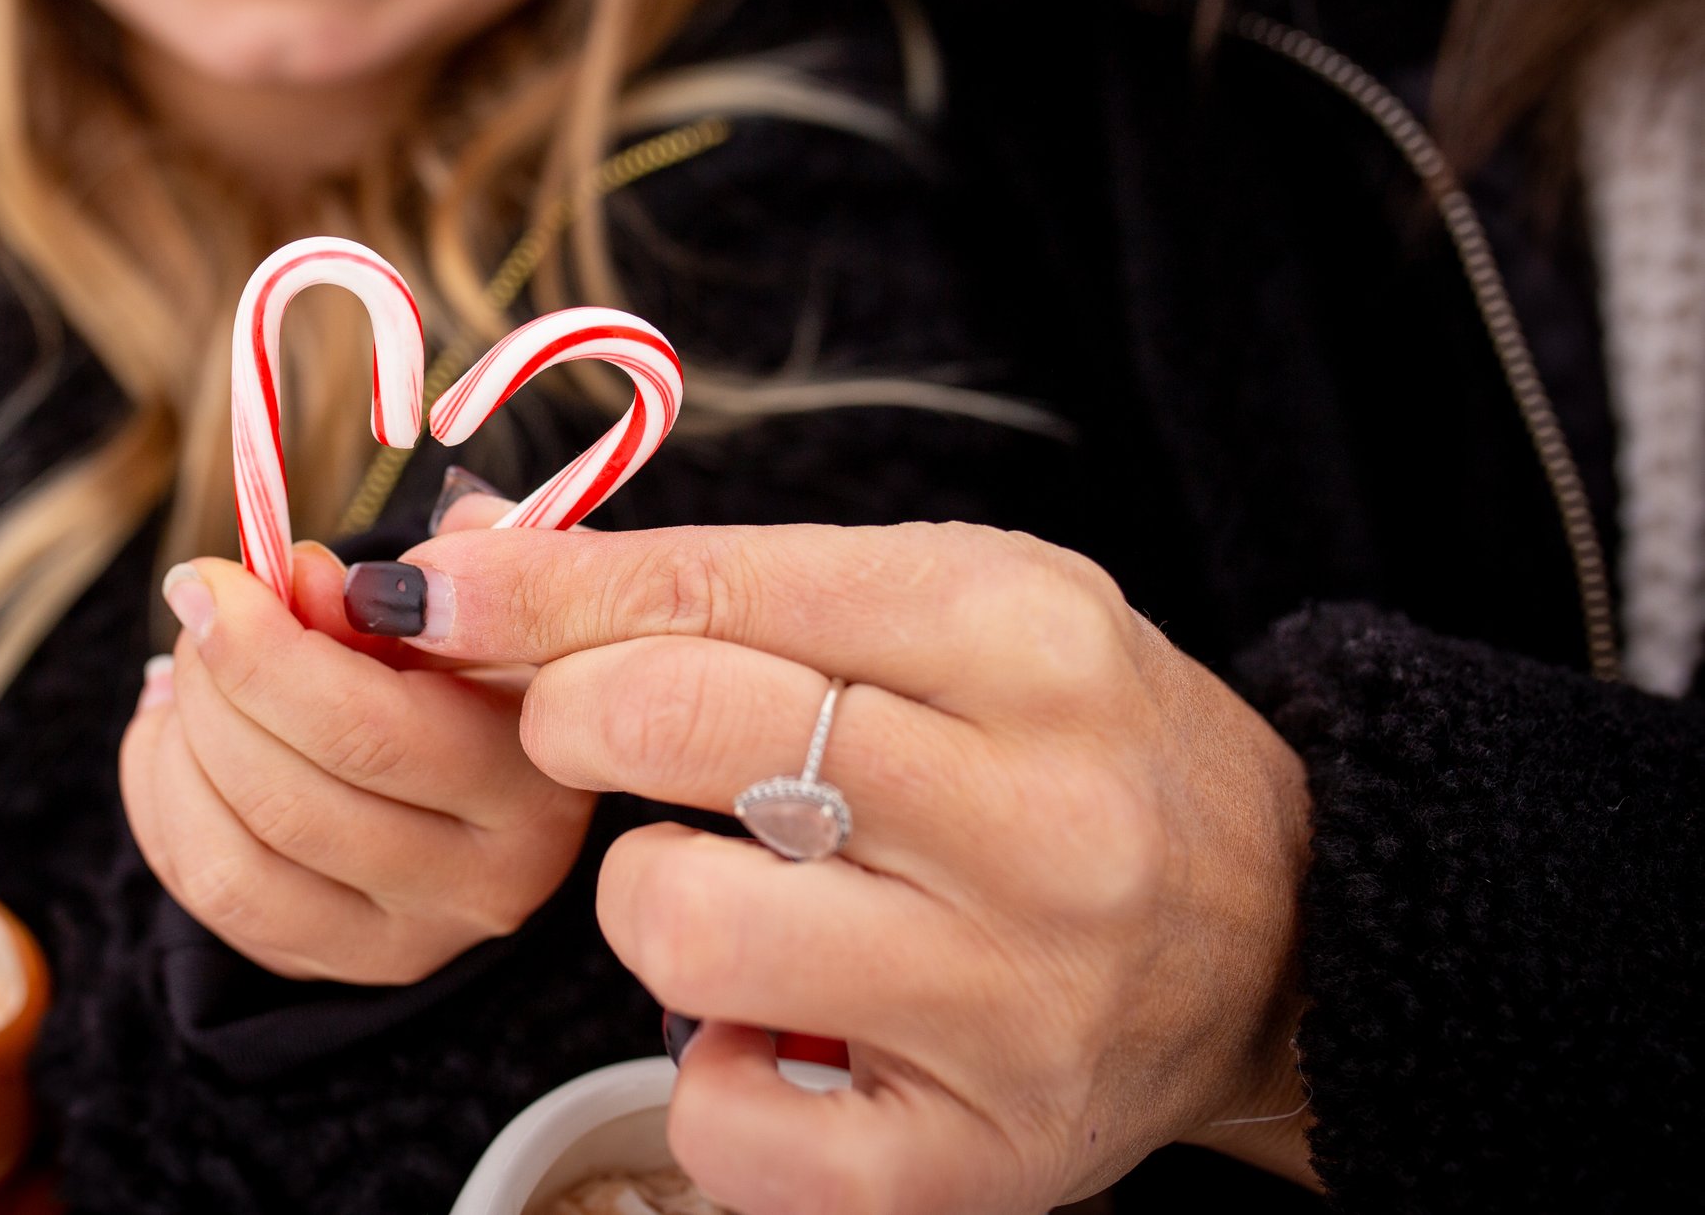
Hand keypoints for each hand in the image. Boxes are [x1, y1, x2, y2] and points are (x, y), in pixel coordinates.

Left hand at [118, 542, 594, 985]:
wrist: (501, 754)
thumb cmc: (484, 658)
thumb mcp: (468, 607)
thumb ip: (396, 587)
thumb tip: (292, 581)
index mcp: (532, 785)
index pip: (365, 732)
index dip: (261, 651)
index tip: (213, 580)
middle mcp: (480, 887)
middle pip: (285, 802)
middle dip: (210, 690)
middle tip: (197, 613)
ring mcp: (400, 945)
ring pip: (231, 866)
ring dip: (176, 752)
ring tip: (183, 676)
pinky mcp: (331, 966)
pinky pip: (208, 899)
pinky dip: (162, 803)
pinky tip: (175, 734)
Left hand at [397, 518, 1316, 1211]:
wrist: (1282, 933)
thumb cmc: (1074, 742)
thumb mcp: (948, 606)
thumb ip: (728, 586)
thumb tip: (474, 562)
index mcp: (1025, 639)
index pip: (720, 590)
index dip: (540, 595)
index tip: (435, 593)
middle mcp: (1038, 816)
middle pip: (680, 733)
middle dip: (572, 722)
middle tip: (591, 735)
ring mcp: (1014, 1002)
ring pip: (680, 927)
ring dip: (648, 902)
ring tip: (725, 889)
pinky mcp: (980, 1158)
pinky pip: (728, 1126)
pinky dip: (707, 1076)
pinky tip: (777, 1028)